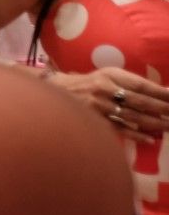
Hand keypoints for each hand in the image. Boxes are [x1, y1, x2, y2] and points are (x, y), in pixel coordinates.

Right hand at [51, 67, 168, 136]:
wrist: (56, 92)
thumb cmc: (89, 84)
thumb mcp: (109, 76)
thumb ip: (131, 83)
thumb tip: (162, 92)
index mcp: (111, 76)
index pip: (141, 85)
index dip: (160, 92)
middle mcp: (105, 90)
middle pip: (139, 101)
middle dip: (162, 108)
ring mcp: (98, 107)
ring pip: (132, 116)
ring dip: (154, 123)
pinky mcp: (93, 121)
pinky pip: (118, 129)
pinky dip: (135, 134)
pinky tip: (150, 139)